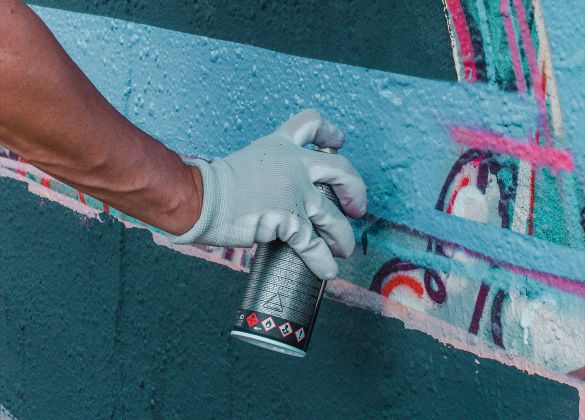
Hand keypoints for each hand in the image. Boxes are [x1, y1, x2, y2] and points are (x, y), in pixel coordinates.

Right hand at [171, 110, 366, 279]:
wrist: (199, 197)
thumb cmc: (214, 185)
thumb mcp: (249, 161)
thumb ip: (272, 170)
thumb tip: (282, 191)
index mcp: (280, 146)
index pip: (312, 125)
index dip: (330, 133)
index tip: (340, 142)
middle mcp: (293, 165)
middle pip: (341, 169)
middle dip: (356, 190)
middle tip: (357, 208)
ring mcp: (294, 192)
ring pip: (332, 215)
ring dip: (342, 235)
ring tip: (344, 248)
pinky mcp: (288, 219)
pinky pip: (313, 244)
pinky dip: (323, 260)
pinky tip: (327, 269)